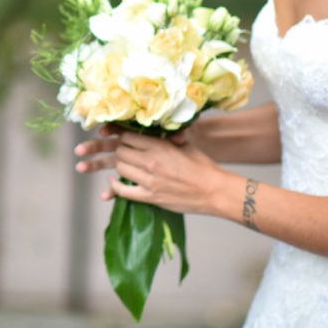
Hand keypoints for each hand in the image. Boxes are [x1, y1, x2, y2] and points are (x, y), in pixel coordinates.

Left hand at [75, 124, 225, 215]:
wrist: (214, 191)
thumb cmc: (203, 167)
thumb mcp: (186, 145)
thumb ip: (169, 138)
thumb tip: (160, 131)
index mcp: (160, 146)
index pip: (128, 136)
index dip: (122, 136)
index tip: (120, 137)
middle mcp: (151, 161)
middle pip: (121, 152)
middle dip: (119, 151)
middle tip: (123, 153)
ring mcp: (149, 180)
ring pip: (120, 169)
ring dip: (118, 166)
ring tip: (122, 166)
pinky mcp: (150, 196)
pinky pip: (123, 191)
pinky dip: (114, 187)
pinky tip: (113, 182)